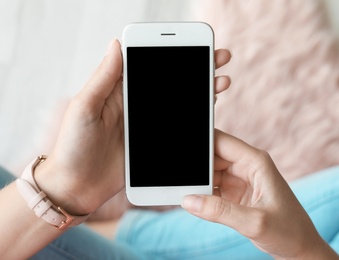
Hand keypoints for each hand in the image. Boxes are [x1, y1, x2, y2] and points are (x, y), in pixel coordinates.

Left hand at [34, 40, 231, 215]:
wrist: (76, 187)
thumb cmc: (72, 147)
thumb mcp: (84, 108)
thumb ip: (103, 78)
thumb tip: (117, 44)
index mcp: (118, 92)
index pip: (148, 65)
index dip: (171, 54)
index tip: (192, 45)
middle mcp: (135, 105)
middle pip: (169, 82)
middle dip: (194, 70)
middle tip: (218, 60)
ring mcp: (146, 125)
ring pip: (178, 103)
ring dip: (199, 92)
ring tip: (221, 83)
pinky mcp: (153, 144)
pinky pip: (177, 128)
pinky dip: (194, 119)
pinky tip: (209, 112)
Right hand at [182, 129, 338, 258]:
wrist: (299, 249)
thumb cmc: (289, 231)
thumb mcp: (255, 222)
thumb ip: (220, 211)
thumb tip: (189, 200)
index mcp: (256, 162)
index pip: (220, 141)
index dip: (200, 143)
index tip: (180, 150)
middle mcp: (246, 166)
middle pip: (211, 156)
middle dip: (195, 166)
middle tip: (177, 177)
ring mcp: (239, 180)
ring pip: (209, 173)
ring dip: (196, 182)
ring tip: (182, 190)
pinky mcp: (234, 194)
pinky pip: (211, 188)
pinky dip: (201, 194)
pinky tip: (193, 201)